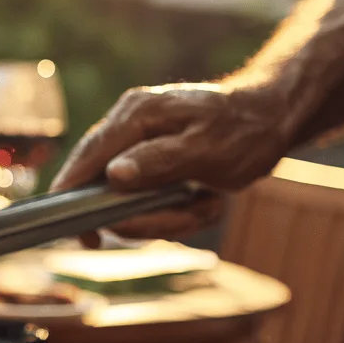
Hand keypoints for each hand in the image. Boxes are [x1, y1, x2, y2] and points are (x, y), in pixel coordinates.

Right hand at [51, 83, 295, 243]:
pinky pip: (147, 201)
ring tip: (204, 205)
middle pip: (104, 185)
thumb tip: (113, 174)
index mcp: (137, 114)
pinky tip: (203, 202)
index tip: (71, 228)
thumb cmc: (244, 130)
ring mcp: (138, 145)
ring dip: (165, 216)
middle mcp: (130, 126)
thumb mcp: (206, 149)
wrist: (272, 119)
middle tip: (181, 221)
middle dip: (138, 215)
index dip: (72, 191)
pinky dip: (174, 212)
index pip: (89, 155)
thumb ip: (158, 160)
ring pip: (128, 200)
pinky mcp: (150, 162)